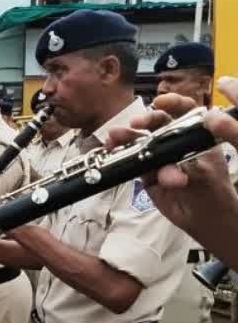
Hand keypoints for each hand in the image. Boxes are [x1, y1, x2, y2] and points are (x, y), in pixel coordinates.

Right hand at [105, 90, 237, 235]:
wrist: (204, 220)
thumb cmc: (212, 192)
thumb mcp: (201, 174)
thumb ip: (180, 167)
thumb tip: (162, 166)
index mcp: (196, 137)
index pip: (185, 112)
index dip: (173, 103)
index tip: (160, 102)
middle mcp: (177, 143)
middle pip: (159, 124)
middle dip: (146, 121)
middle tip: (135, 124)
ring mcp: (160, 158)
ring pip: (141, 142)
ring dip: (127, 138)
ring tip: (114, 137)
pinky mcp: (147, 174)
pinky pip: (132, 163)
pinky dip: (121, 157)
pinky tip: (111, 152)